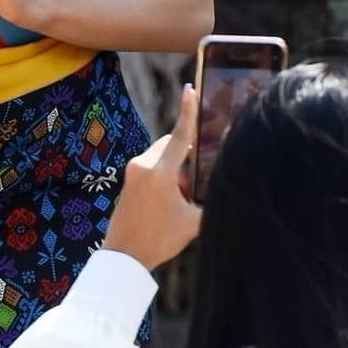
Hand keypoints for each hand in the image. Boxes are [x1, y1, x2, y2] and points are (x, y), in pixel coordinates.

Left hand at [104, 85, 202, 269]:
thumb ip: (209, 200)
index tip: (190, 89)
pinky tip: (169, 200)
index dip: (188, 112)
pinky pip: (153, 164)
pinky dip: (166, 173)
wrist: (124, 257)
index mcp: (160, 173)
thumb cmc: (159, 240)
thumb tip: (223, 188)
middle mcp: (144, 165)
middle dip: (187, 156)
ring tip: (180, 199)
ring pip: (163, 155)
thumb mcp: (193, 222)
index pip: (181, 136)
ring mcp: (133, 171)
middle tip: (194, 184)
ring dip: (176, 167)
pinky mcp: (129, 178)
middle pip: (172, 143)